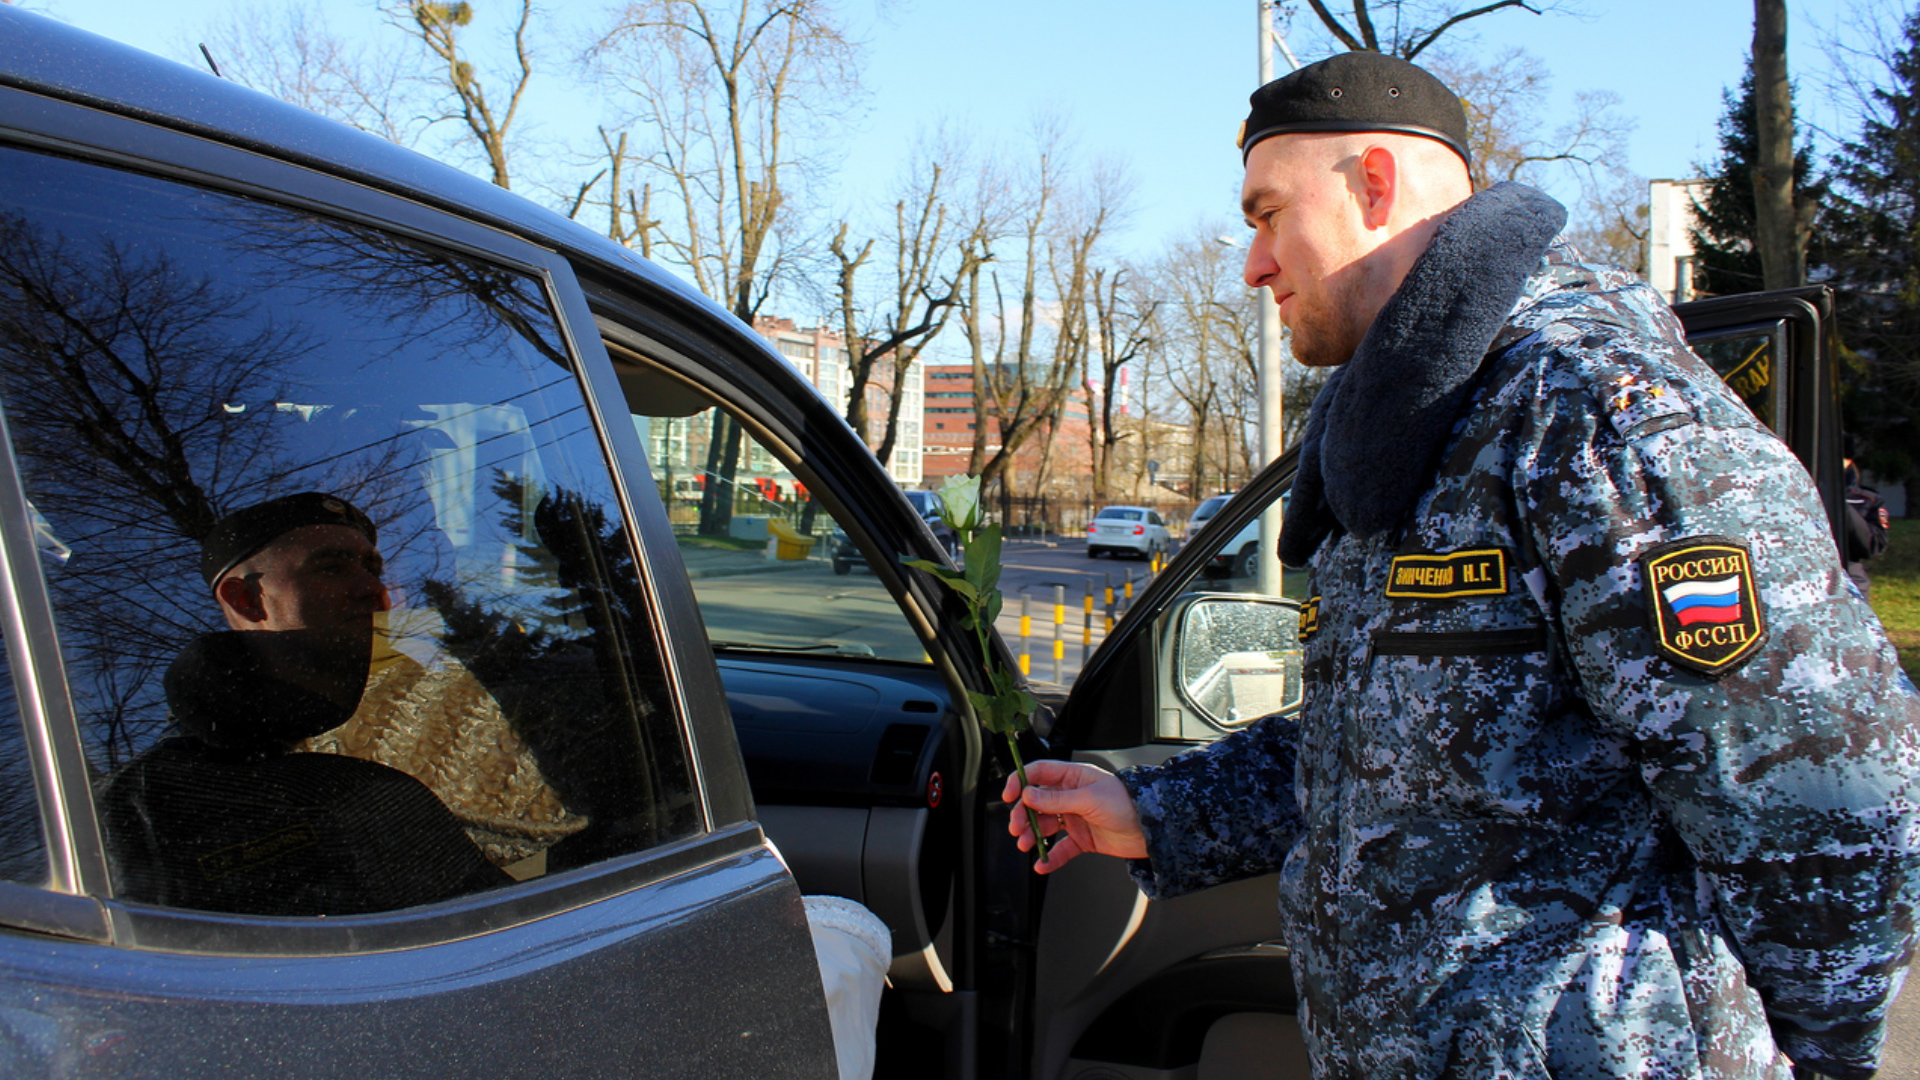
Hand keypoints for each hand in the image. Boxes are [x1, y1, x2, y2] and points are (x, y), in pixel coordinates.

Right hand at [1002, 760, 1147, 873]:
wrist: (1152, 829)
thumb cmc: (1127, 803)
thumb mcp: (1089, 798)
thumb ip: (1057, 799)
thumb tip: (1029, 795)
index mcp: (1073, 778)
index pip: (1039, 774)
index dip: (1021, 782)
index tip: (1009, 796)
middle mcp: (1071, 797)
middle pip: (1037, 803)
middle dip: (1024, 815)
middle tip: (1017, 828)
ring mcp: (1075, 818)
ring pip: (1045, 826)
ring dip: (1033, 836)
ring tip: (1027, 845)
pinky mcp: (1082, 839)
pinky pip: (1060, 849)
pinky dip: (1050, 857)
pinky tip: (1042, 864)